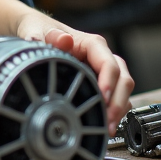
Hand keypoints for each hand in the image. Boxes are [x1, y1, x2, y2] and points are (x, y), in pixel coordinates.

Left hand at [14, 9, 132, 130]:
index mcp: (92, 44)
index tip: (103, 99)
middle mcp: (102, 56)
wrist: (37, 32)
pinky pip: (116, 97)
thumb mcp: (40, 31)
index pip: (109, 64)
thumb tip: (63, 40)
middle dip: (118, 102)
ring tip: (107, 129)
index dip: (109, 82)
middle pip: (123, 79)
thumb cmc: (41, 31)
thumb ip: (51, 37)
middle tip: (108, 122)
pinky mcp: (101, 82)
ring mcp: (104, 71)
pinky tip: (103, 125)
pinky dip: (114, 111)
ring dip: (119, 110)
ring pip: (123, 90)